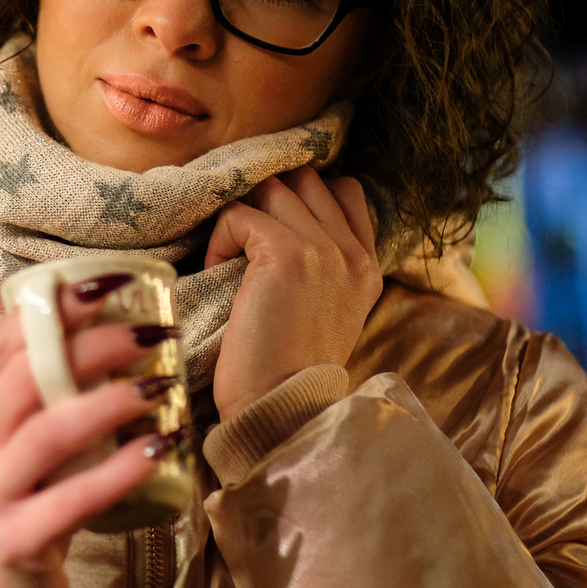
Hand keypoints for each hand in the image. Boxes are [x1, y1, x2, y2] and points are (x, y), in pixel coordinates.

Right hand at [0, 277, 176, 587]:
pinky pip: (71, 499)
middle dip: (93, 345)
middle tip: (151, 333)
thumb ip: (41, 389)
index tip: (112, 282)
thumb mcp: (15, 440)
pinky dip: (117, 471)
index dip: (57, 306)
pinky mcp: (16, 541)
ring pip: (48, 432)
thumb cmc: (19, 501)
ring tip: (159, 386)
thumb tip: (103, 322)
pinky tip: (157, 450)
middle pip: (28, 377)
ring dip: (110, 402)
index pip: (5, 340)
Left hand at [206, 167, 382, 421]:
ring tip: (232, 261)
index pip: (344, 189)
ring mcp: (322, 248)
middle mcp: (352, 252)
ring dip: (242, 218)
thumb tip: (279, 222)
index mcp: (367, 266)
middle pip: (304, 179)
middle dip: (267, 199)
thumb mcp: (325, 311)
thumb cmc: (287, 369)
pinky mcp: (283, 252)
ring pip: (271, 189)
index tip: (272, 227)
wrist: (280, 408)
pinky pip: (238, 214)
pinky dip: (220, 240)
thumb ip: (321, 265)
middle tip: (246, 241)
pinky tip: (219, 274)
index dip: (302, 196)